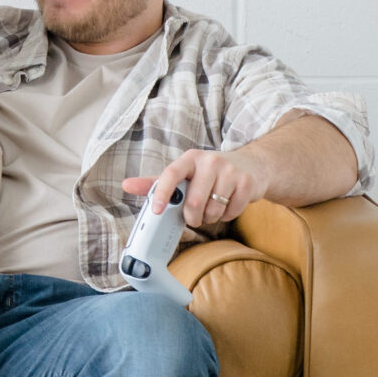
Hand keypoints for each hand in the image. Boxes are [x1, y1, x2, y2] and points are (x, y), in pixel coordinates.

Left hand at [124, 148, 261, 237]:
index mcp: (190, 158)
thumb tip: (125, 185)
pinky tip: (228, 204)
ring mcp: (230, 171)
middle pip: (194, 202)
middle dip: (192, 217)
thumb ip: (156, 182)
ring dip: (210, 218)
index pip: (171, 174)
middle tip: (194, 217)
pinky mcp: (247, 183)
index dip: (161, 193)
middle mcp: (210, 161)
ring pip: (213, 210)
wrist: (252, 165)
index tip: (156, 211)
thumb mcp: (185, 172)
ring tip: (213, 207)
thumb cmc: (210, 172)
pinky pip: (231, 212)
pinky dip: (227, 216)